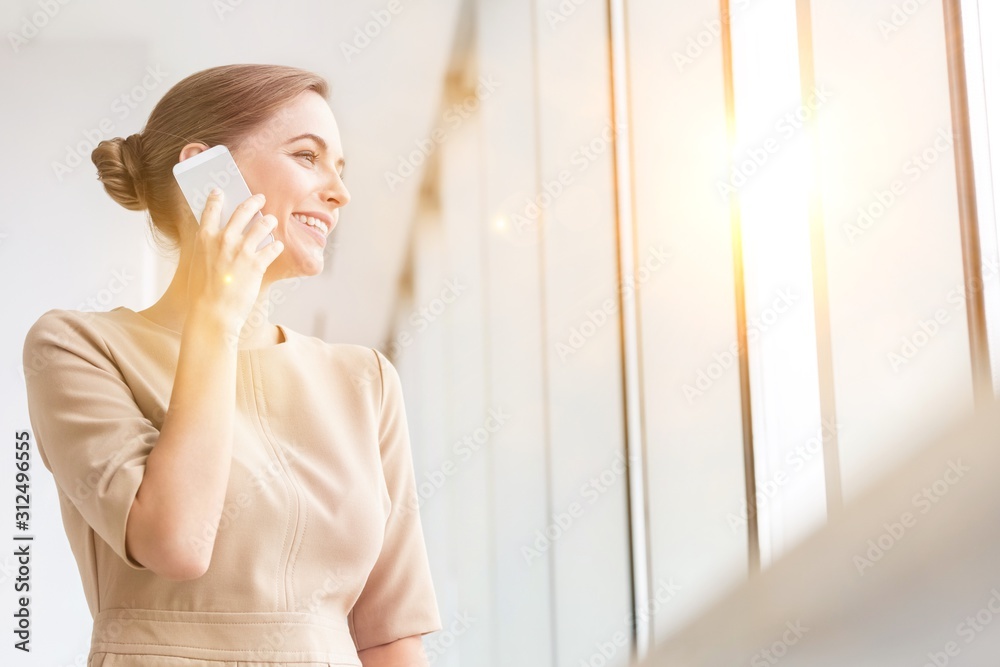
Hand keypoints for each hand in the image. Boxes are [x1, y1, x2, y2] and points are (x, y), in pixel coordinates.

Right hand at [185, 189, 283, 335]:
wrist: (213, 313)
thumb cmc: (202, 292)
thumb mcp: (199, 263)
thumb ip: (208, 248)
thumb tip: (220, 238)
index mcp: (204, 237)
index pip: (210, 209)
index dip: (216, 198)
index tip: (220, 191)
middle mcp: (224, 239)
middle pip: (242, 211)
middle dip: (253, 202)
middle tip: (260, 198)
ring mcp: (241, 250)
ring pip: (263, 225)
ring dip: (269, 221)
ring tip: (271, 221)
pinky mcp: (257, 263)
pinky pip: (273, 247)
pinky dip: (276, 246)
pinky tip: (278, 247)